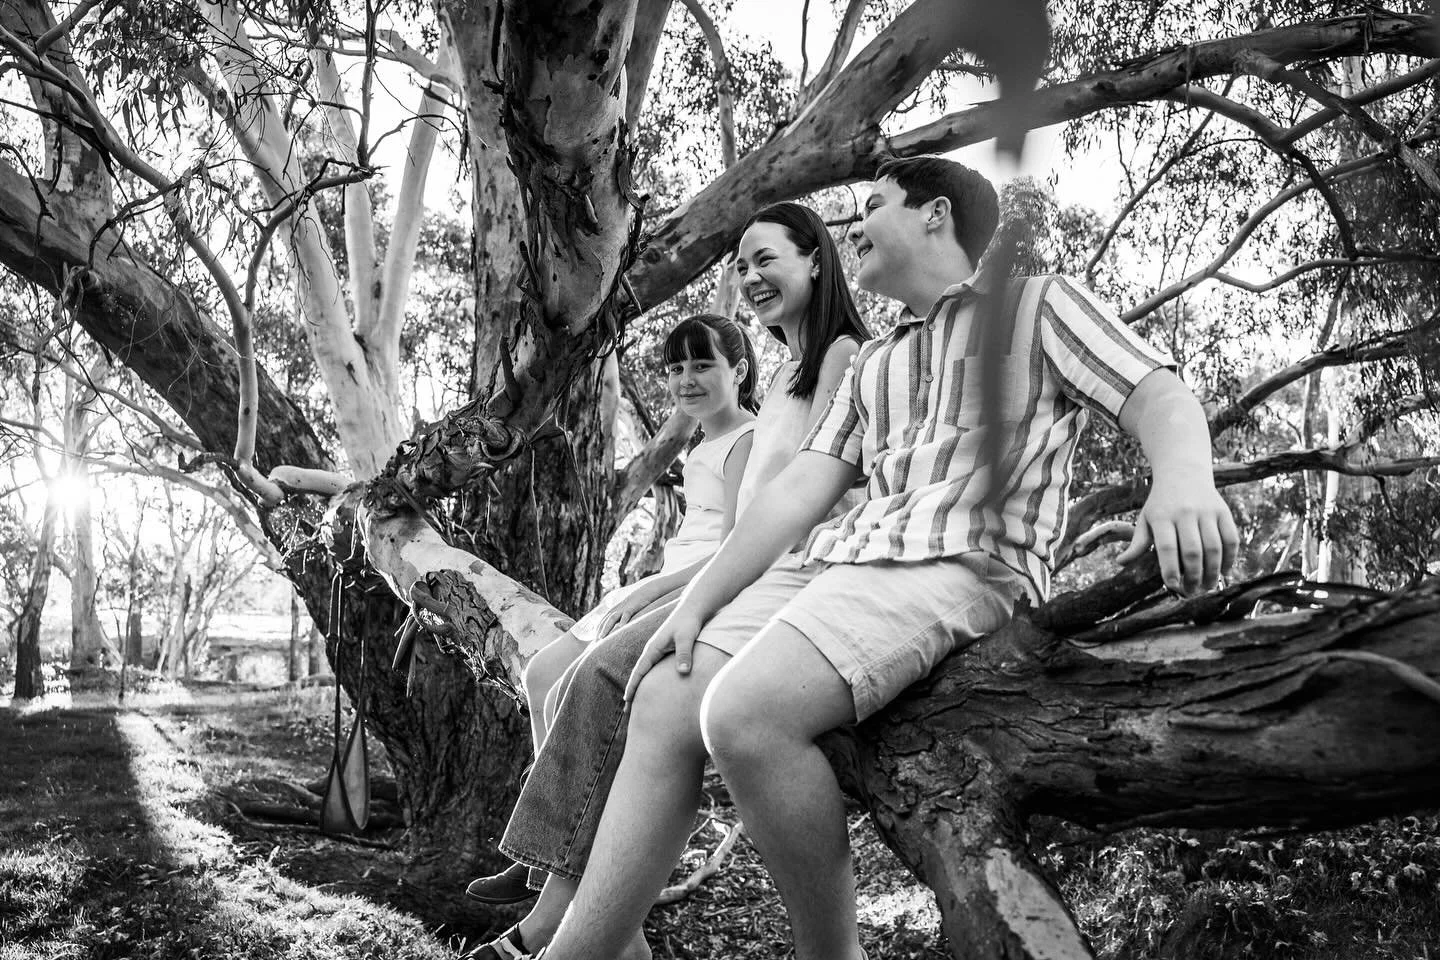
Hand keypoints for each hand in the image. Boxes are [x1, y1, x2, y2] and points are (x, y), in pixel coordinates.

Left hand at [596, 588, 659, 638]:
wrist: (645, 592)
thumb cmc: (636, 603)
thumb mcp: (626, 610)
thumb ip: (621, 618)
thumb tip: (620, 630)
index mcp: (614, 611)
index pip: (602, 622)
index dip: (597, 631)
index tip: (594, 641)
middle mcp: (616, 610)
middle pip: (604, 622)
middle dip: (599, 632)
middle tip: (595, 643)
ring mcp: (623, 609)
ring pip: (612, 619)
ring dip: (606, 628)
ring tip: (602, 638)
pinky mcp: (631, 608)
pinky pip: (626, 615)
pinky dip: (623, 621)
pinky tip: (620, 628)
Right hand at [623, 608, 703, 700]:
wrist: (693, 608)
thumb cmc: (689, 622)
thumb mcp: (687, 637)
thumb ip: (684, 654)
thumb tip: (683, 672)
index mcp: (653, 648)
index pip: (639, 671)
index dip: (633, 686)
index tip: (627, 701)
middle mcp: (653, 650)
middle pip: (639, 674)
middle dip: (633, 690)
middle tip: (628, 710)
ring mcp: (659, 650)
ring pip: (646, 671)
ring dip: (640, 686)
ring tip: (637, 702)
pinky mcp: (666, 650)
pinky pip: (654, 668)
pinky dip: (649, 679)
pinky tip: (653, 687)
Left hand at [1117, 476, 1238, 595]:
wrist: (1183, 473)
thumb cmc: (1160, 504)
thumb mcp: (1145, 519)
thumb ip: (1136, 543)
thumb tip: (1120, 562)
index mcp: (1162, 517)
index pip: (1166, 548)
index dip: (1170, 570)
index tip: (1172, 587)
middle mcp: (1185, 513)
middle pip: (1192, 551)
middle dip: (1193, 576)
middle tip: (1192, 591)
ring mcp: (1206, 511)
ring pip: (1214, 547)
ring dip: (1212, 571)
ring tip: (1207, 586)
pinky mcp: (1223, 511)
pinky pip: (1231, 538)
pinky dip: (1230, 558)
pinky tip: (1224, 572)